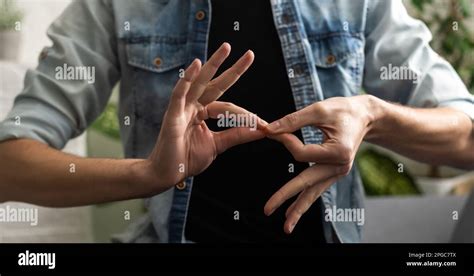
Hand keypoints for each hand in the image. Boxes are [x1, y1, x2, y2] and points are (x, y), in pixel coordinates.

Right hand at [146, 43, 264, 191]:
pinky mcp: (172, 114)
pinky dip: (187, 79)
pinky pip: (180, 93)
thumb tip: (260, 129)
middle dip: (232, 68)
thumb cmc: (187, 159)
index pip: (228, 106)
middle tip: (250, 54)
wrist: (167, 174)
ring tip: (227, 48)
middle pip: (215, 83)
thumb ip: (237, 135)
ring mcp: (182, 108)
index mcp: (203, 113)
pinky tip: (196, 64)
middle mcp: (193, 106)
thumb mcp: (218, 145)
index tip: (264, 125)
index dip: (246, 115)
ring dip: (213, 64)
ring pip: (199, 82)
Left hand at [263, 95, 374, 233]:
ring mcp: (337, 172)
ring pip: (313, 193)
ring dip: (298, 209)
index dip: (284, 141)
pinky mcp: (333, 173)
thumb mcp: (318, 109)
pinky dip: (305, 200)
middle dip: (286, 196)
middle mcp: (340, 166)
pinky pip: (316, 189)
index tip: (273, 130)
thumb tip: (268, 130)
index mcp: (339, 151)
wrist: (365, 116)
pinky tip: (292, 212)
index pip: (302, 153)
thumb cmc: (343, 110)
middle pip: (307, 184)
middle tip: (267, 209)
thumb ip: (292, 120)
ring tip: (285, 226)